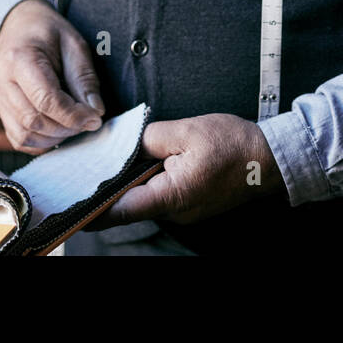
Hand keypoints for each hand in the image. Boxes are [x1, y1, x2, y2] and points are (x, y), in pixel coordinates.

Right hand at [0, 0, 105, 153]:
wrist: (21, 26)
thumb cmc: (49, 33)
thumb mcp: (74, 45)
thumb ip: (85, 79)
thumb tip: (94, 112)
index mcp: (19, 57)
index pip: (45, 99)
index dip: (73, 115)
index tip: (95, 118)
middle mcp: (2, 79)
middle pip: (34, 120)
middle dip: (66, 127)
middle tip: (88, 119)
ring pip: (24, 134)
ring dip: (54, 137)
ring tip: (73, 123)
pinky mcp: (0, 109)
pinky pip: (18, 138)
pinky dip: (40, 142)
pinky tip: (58, 130)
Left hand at [90, 113, 284, 227]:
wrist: (270, 159)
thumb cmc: (233, 145)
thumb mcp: (186, 131)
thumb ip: (149, 137)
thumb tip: (127, 143)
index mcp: (171, 196)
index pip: (121, 210)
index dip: (94, 209)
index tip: (72, 207)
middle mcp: (174, 211)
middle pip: (130, 203)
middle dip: (109, 188)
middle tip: (86, 170)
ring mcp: (183, 210)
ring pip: (146, 198)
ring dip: (131, 182)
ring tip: (113, 160)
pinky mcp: (190, 203)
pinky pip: (162, 194)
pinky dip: (149, 181)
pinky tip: (144, 162)